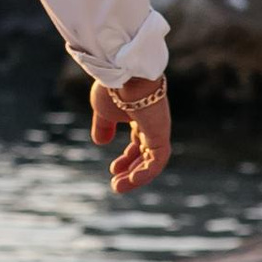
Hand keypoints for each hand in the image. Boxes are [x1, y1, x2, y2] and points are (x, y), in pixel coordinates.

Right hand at [91, 74, 170, 192]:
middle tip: (116, 184)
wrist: (123, 75)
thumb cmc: (113, 88)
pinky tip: (131, 181)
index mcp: (140, 117)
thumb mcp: (102, 110)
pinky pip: (157, 161)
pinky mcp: (160, 134)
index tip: (113, 169)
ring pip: (152, 161)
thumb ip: (103, 126)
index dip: (127, 159)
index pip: (139, 143)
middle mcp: (152, 124)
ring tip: (119, 187)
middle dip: (131, 171)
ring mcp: (158, 130)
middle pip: (146, 154)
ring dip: (137, 177)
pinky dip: (146, 173)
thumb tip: (100, 143)